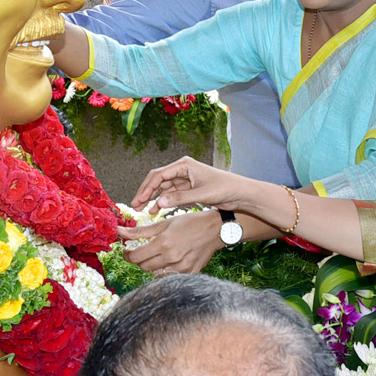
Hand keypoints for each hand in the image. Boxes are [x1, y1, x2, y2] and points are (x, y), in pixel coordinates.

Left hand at [118, 210, 224, 274]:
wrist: (215, 230)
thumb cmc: (190, 223)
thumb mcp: (164, 223)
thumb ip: (141, 230)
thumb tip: (120, 231)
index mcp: (164, 243)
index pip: (136, 257)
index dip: (128, 255)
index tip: (127, 251)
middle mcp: (172, 257)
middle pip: (144, 267)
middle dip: (139, 260)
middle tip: (141, 252)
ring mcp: (181, 267)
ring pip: (155, 274)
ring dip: (152, 266)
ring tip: (157, 255)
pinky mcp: (190, 273)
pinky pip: (169, 277)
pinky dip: (165, 270)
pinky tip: (168, 261)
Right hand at [131, 156, 255, 213]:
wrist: (240, 193)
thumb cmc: (225, 188)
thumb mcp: (202, 194)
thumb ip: (180, 198)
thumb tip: (159, 203)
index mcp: (184, 165)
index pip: (159, 175)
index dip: (147, 187)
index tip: (139, 200)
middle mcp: (183, 170)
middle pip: (158, 180)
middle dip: (146, 192)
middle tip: (135, 205)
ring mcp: (185, 179)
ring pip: (162, 188)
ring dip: (152, 198)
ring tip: (142, 209)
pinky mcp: (188, 189)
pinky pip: (170, 195)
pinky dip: (163, 202)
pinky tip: (155, 210)